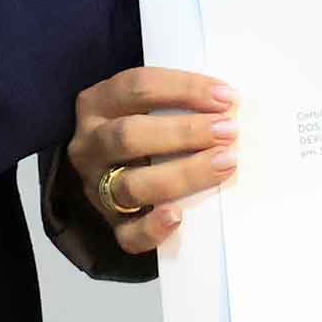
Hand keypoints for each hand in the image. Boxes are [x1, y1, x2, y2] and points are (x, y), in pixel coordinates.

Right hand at [67, 67, 239, 256]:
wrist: (117, 176)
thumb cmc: (146, 132)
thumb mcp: (144, 107)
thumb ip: (175, 104)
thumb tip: (232, 105)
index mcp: (96, 104)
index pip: (136, 87)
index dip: (183, 89)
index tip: (226, 97)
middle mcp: (89, 145)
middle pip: (129, 135)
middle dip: (184, 132)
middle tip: (227, 131)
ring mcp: (96, 187)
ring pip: (131, 185)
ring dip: (183, 173)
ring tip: (225, 163)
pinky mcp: (111, 224)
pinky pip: (127, 234)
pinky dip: (152, 228)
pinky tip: (177, 217)